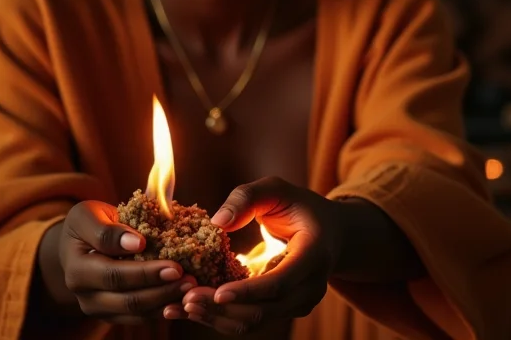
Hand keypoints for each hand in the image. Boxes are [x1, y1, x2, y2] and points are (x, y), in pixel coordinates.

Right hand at [58, 200, 196, 324]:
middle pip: (128, 300)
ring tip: (191, 287)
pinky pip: (140, 317)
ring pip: (136, 313)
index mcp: (77, 270)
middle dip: (161, 289)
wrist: (78, 242)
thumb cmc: (88, 222)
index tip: (174, 264)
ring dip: (166, 301)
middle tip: (189, 278)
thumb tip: (137, 242)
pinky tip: (182, 296)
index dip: (145, 272)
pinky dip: (162, 308)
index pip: (114, 275)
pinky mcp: (113, 314)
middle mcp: (85, 296)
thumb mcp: (89, 215)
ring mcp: (99, 309)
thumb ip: (107, 229)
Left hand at [176, 176, 342, 334]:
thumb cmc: (299, 205)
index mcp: (314, 254)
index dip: (249, 291)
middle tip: (186, 298)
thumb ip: (247, 197)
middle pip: (266, 310)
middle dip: (223, 308)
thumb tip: (217, 221)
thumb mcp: (276, 189)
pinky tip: (193, 308)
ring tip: (181, 305)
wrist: (328, 232)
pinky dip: (222, 317)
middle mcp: (310, 286)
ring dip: (217, 318)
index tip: (217, 293)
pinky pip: (252, 319)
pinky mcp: (283, 310)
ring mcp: (298, 303)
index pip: (281, 282)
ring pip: (256, 321)